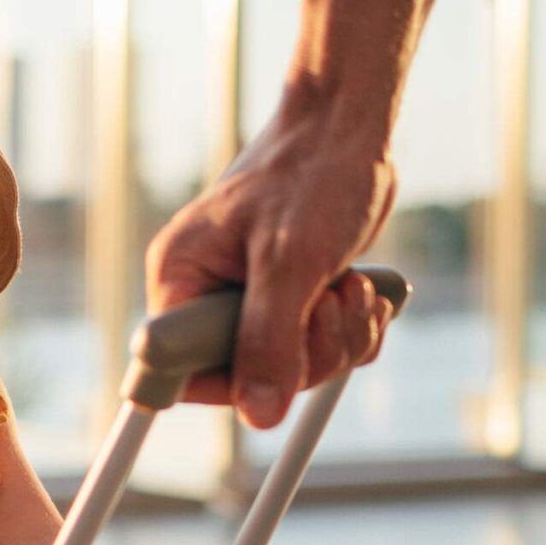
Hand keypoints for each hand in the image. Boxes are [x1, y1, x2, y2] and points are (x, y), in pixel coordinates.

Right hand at [144, 91, 401, 428]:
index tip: (281, 367)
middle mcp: (207, 294)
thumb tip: (258, 416)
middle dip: (308, 353)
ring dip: (339, 339)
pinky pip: (323, 349)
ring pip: (294, 368)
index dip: (233, 385)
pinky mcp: (293, 299)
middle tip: (332, 304)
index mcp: (180, 279)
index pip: (181, 371)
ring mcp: (253, 300)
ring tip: (354, 289)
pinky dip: (353, 331)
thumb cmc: (311, 174)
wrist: (350, 128)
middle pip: (248, 378)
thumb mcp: (289, 260)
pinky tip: (365, 293)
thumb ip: (270, 340)